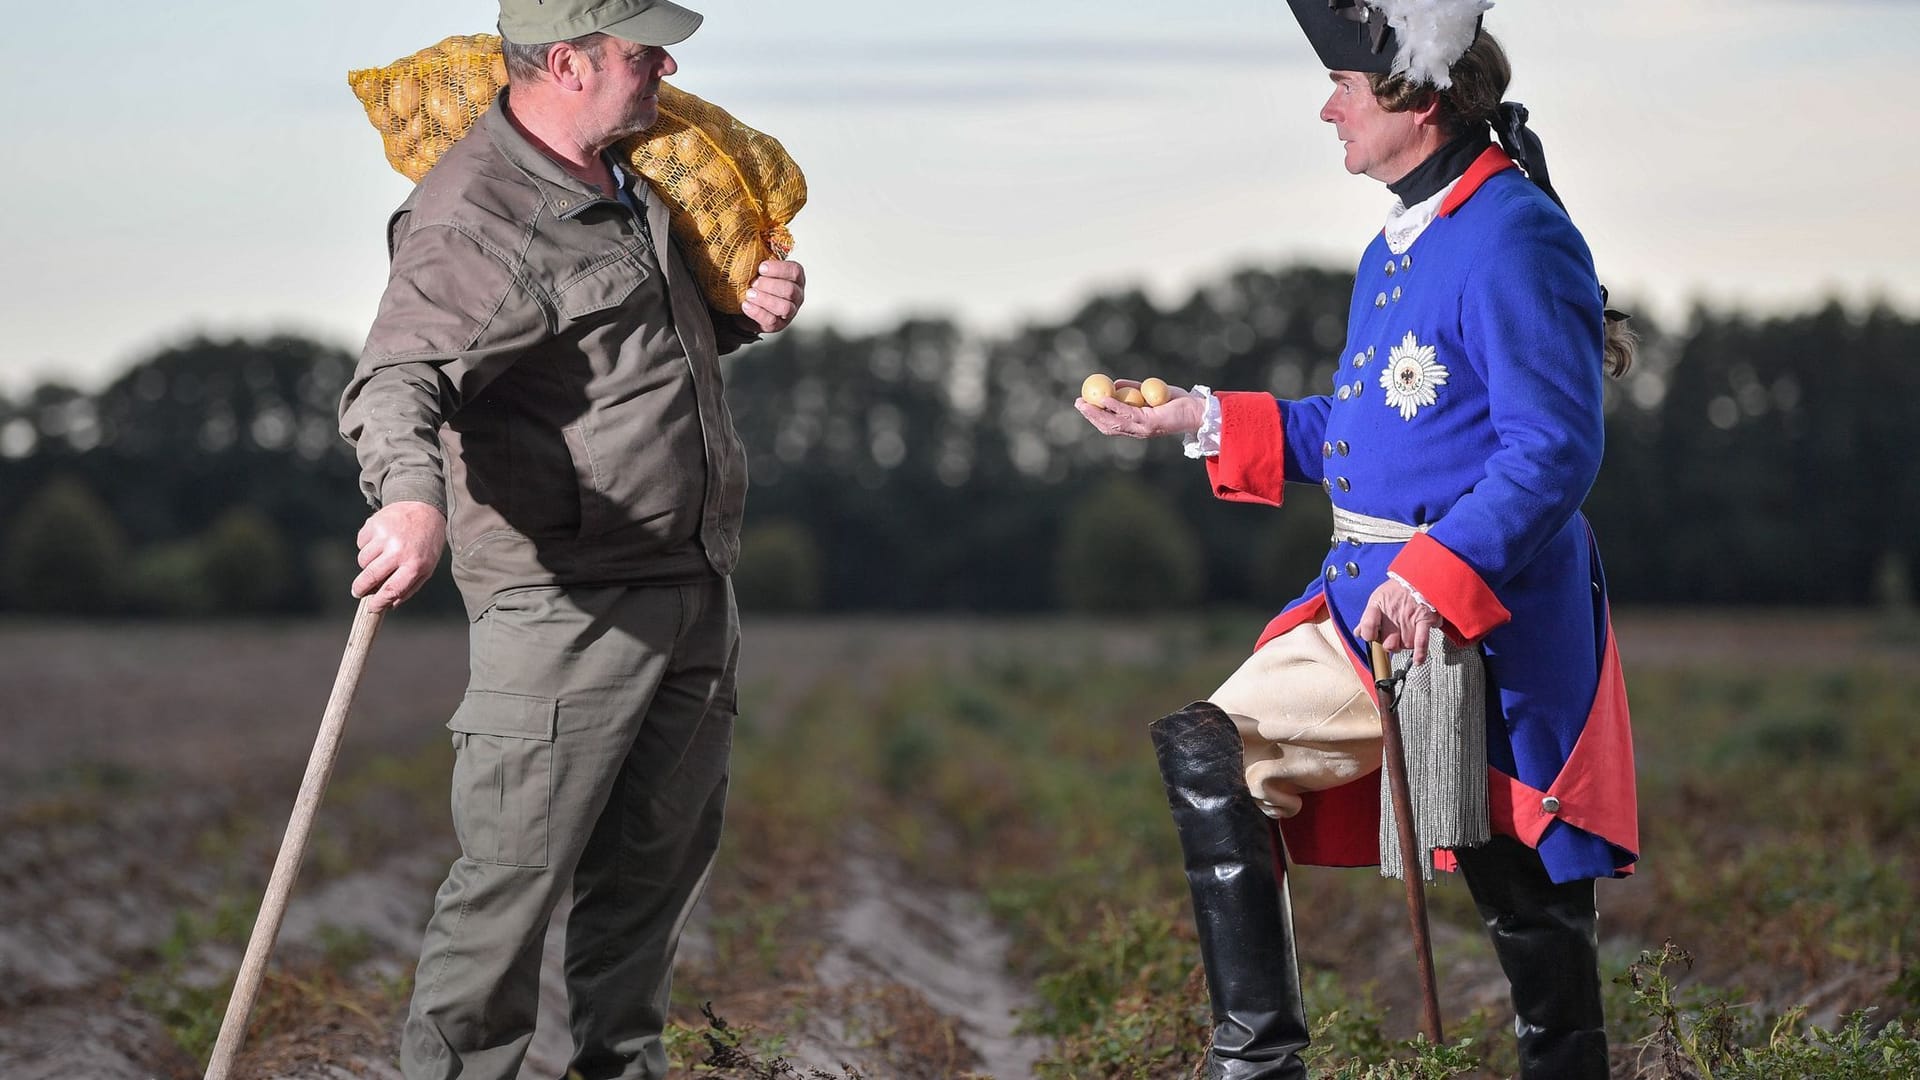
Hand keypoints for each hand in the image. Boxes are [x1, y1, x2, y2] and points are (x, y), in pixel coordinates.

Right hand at [352, 501, 446, 611]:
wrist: (424, 508)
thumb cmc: (426, 543)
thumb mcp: (427, 567)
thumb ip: (410, 587)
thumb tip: (390, 605)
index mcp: (415, 564)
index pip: (391, 590)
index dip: (378, 602)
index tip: (371, 607)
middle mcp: (399, 550)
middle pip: (370, 577)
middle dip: (360, 588)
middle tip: (357, 592)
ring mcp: (385, 536)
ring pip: (362, 561)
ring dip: (367, 564)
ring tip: (381, 556)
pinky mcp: (374, 524)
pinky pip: (361, 543)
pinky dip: (367, 545)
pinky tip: (380, 540)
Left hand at [742, 259, 804, 332]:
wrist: (748, 306)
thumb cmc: (757, 284)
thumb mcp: (761, 270)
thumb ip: (761, 258)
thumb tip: (752, 240)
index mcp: (796, 278)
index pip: (795, 271)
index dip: (778, 269)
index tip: (761, 268)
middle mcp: (797, 295)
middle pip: (789, 290)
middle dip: (769, 285)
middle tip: (753, 282)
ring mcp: (790, 312)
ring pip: (784, 307)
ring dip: (764, 299)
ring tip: (749, 294)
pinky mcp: (779, 325)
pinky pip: (772, 320)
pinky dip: (757, 312)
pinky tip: (746, 305)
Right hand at [1074, 381, 1204, 438]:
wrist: (1196, 410)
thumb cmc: (1176, 401)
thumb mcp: (1150, 393)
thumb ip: (1133, 390)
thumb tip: (1115, 384)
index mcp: (1136, 426)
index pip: (1110, 424)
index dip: (1095, 416)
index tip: (1084, 404)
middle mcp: (1137, 430)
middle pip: (1107, 426)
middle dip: (1090, 415)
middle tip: (1078, 403)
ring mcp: (1142, 428)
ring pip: (1113, 422)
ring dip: (1096, 413)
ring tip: (1084, 403)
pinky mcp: (1149, 423)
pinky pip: (1127, 414)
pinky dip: (1113, 406)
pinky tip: (1104, 399)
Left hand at [1356, 578, 1441, 664]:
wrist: (1418, 576)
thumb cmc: (1397, 589)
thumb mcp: (1377, 599)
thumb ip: (1367, 619)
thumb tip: (1358, 633)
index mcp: (1377, 606)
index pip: (1367, 627)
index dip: (1369, 636)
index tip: (1372, 637)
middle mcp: (1392, 615)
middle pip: (1388, 645)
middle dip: (1390, 645)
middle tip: (1394, 637)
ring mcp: (1409, 619)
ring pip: (1405, 645)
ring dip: (1406, 644)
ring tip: (1408, 632)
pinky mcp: (1425, 620)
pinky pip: (1421, 641)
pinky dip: (1420, 653)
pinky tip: (1418, 660)